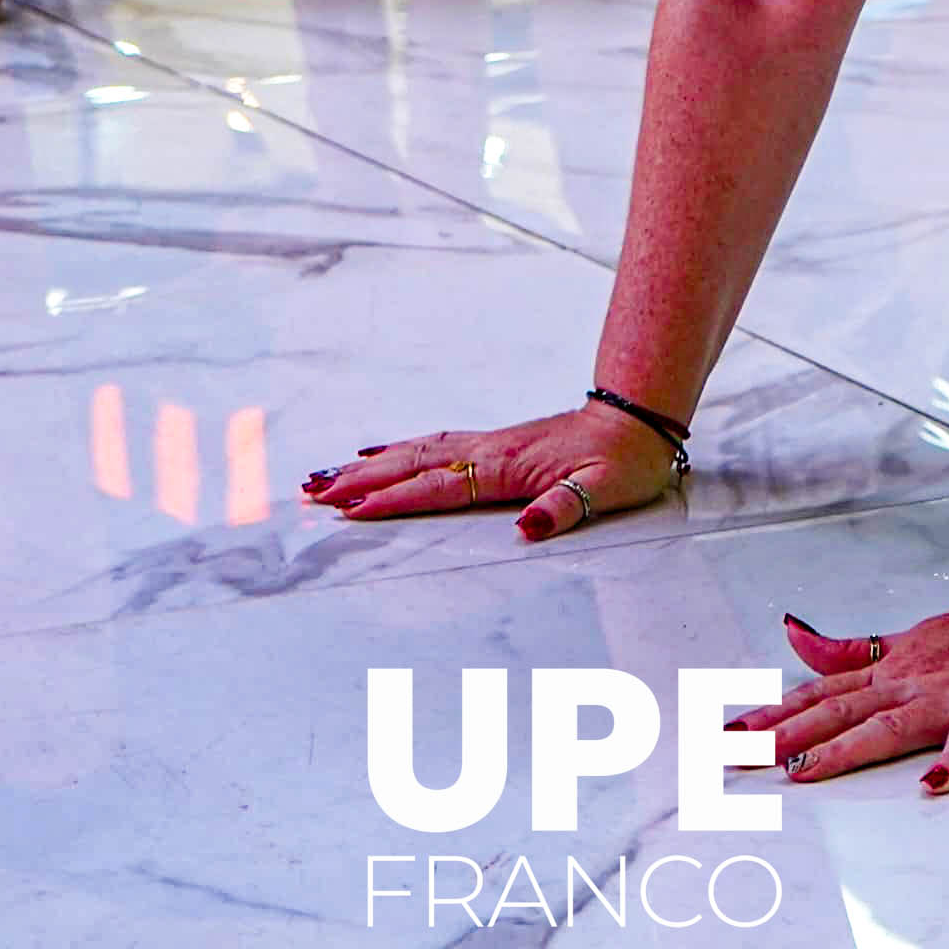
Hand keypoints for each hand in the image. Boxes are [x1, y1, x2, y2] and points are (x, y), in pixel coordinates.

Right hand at [302, 404, 680, 541]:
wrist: (636, 421)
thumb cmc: (622, 461)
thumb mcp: (605, 491)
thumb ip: (564, 508)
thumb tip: (528, 527)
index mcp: (507, 467)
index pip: (439, 486)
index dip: (394, 500)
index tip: (353, 511)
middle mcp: (488, 450)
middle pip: (411, 465)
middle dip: (359, 481)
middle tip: (312, 494)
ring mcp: (487, 443)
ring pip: (415, 451)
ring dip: (369, 465)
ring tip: (325, 476)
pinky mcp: (492, 443)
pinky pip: (432, 443)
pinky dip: (398, 450)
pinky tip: (378, 453)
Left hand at [725, 602, 948, 797]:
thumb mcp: (906, 639)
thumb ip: (850, 651)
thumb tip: (793, 638)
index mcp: (888, 669)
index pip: (819, 694)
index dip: (771, 713)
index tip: (726, 734)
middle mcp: (910, 683)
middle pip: (838, 712)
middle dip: (784, 735)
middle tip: (736, 757)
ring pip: (889, 726)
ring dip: (846, 749)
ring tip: (803, 772)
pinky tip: (932, 785)